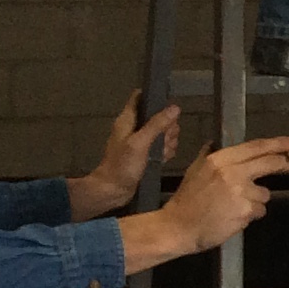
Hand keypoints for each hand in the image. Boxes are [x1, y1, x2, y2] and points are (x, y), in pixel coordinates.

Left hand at [70, 97, 178, 220]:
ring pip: (163, 132)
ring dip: (169, 140)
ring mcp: (141, 141)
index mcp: (128, 120)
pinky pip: (163, 146)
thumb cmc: (122, 165)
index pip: (140, 98)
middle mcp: (135, 128)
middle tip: (166, 138)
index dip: (154, 97)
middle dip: (168, 126)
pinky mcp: (146, 154)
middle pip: (158, 116)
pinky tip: (165, 158)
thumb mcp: (140, 142)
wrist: (113, 190)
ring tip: (164, 151)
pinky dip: (166, 151)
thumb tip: (175, 108)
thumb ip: (157, 125)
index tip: (168, 104)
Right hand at [117, 137, 288, 275]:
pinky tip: (232, 217)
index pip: (256, 147)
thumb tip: (216, 143)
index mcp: (220, 160)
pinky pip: (258, 211)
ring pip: (264, 194)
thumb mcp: (196, 170)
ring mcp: (241, 192)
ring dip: (254, 201)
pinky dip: (249, 215)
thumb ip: (210, 155)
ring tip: (231, 207)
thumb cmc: (187, 200)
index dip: (279, 144)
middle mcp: (233, 173)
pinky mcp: (246, 211)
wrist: (177, 227)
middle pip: (271, 164)